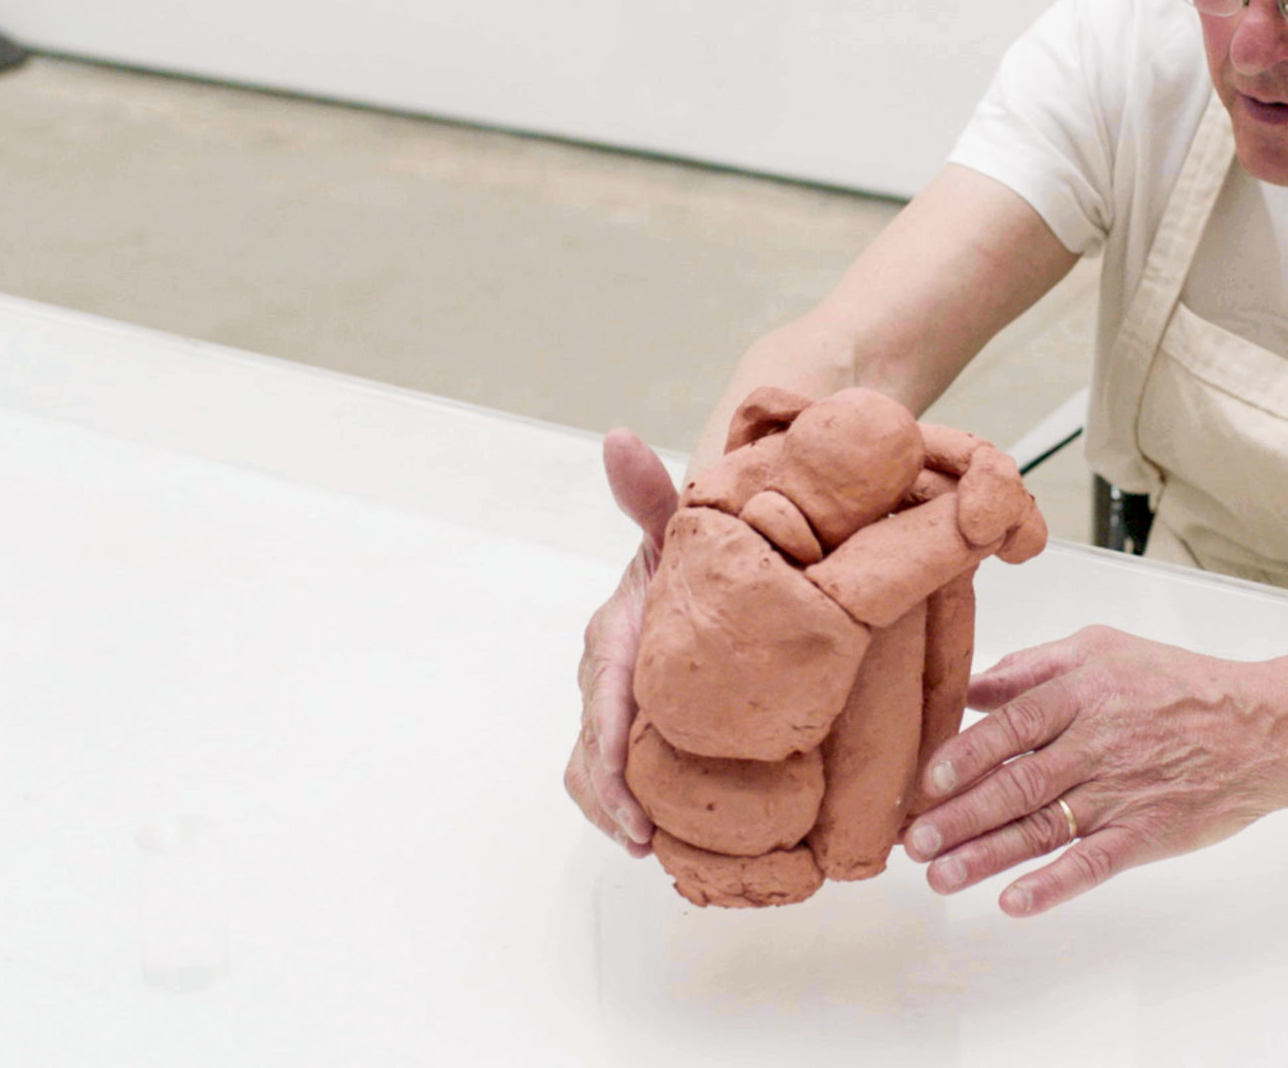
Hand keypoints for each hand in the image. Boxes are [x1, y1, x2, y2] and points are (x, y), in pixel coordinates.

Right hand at [562, 429, 679, 855]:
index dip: (613, 760)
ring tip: (653, 848)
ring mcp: (614, 703)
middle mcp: (603, 674)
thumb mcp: (680, 521)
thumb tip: (617, 438)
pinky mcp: (631, 722)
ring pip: (591, 769)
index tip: (632, 804)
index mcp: (614, 633)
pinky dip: (623, 806)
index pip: (606, 703)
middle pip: (593, 749)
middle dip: (613, 800)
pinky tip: (658, 836)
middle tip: (649, 840)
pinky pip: (611, 772)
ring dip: (613, 812)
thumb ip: (650, 493)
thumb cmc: (695, 545)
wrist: (696, 556)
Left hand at [900, 626, 1287, 916]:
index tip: (925, 782)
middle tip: (913, 842)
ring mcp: (1121, 794)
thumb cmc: (1180, 684)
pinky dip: (1053, 885)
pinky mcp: (1146, 834)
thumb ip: (1034, 666)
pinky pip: (1092, 864)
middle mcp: (1096, 744)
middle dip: (958, 817)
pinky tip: (1014, 902)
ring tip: (940, 878)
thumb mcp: (1103, 648)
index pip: (1009, 727)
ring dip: (986, 856)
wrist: (1263, 727)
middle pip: (1015, 786)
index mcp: (1082, 693)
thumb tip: (972, 688)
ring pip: (1042, 829)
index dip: (963, 757)